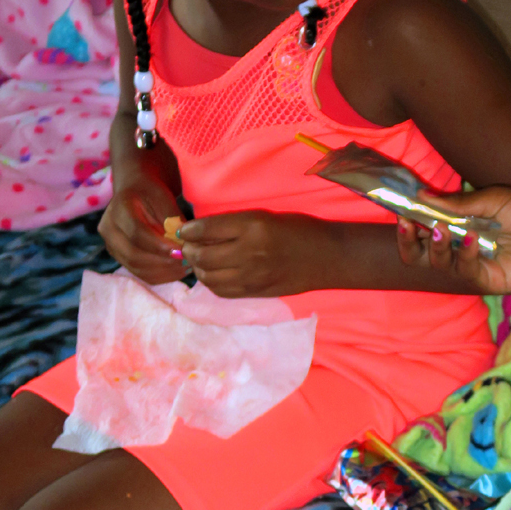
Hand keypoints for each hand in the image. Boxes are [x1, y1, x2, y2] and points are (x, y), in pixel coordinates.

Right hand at [98, 145, 185, 285]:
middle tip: (187, 262)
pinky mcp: (119, 257)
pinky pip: (139, 273)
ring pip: (136, 267)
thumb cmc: (151, 194)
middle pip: (133, 255)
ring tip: (185, 267)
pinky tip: (177, 271)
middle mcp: (108, 228)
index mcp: (119, 208)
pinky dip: (160, 276)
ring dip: (164, 272)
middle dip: (163, 262)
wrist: (135, 193)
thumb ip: (173, 221)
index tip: (182, 251)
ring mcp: (111, 245)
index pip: (137, 233)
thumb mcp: (164, 199)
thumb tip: (187, 245)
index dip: (160, 246)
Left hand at [177, 210, 337, 297]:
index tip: (184, 231)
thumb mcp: (265, 217)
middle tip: (190, 247)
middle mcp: (249, 252)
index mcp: (252, 226)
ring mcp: (252, 276)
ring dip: (198, 268)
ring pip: (208, 276)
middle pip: (202, 255)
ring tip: (201, 261)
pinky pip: (222, 291)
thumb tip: (199, 232)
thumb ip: (233, 224)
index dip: (189, 231)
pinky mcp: (255, 292)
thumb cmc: (297, 230)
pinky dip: (211, 282)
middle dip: (190, 251)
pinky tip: (215, 274)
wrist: (326, 257)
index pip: (206, 229)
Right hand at [399, 184, 510, 313]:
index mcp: (461, 224)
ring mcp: (473, 265)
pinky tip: (472, 239)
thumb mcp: (493, 199)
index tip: (401, 210)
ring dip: (435, 246)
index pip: (424, 227)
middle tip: (409, 226)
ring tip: (440, 229)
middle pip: (421, 253)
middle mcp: (462, 245)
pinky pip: (464, 272)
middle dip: (410, 241)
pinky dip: (463, 256)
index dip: (409, 222)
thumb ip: (457, 203)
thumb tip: (420, 196)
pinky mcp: (487, 281)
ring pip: (438, 264)